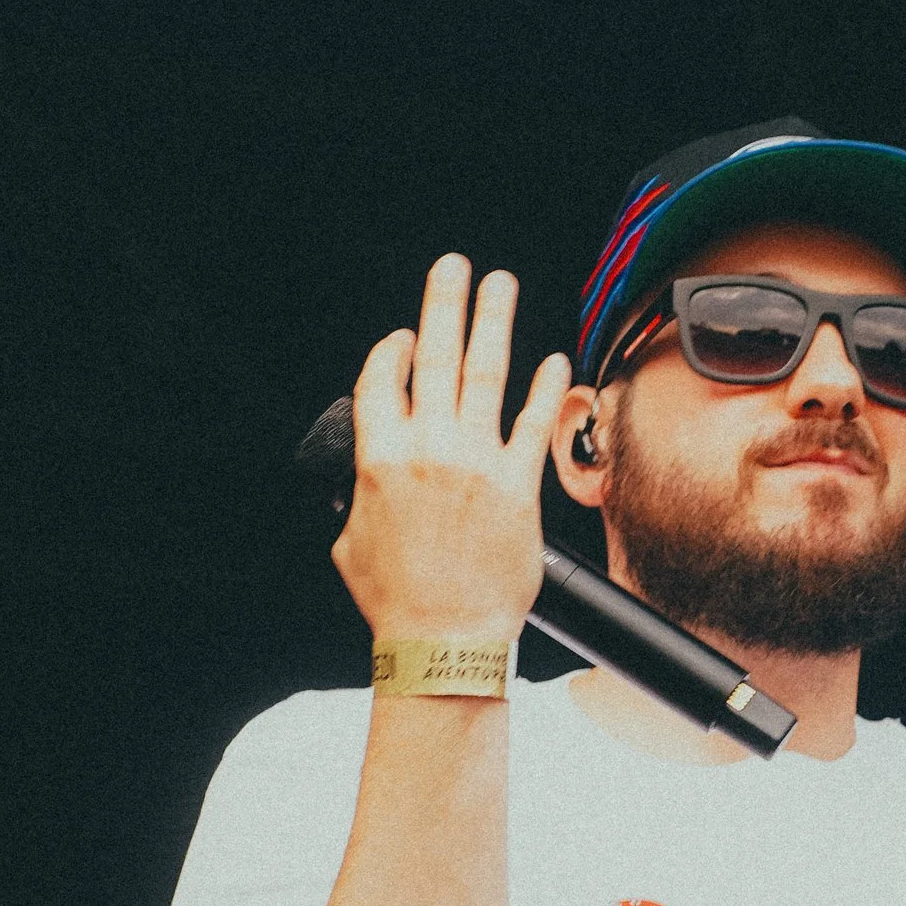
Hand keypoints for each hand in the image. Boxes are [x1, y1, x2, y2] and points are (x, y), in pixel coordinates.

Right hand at [333, 255, 570, 646]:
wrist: (443, 640)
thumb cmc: (396, 601)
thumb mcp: (351, 542)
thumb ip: (359, 500)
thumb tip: (366, 488)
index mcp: (380, 459)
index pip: (381, 382)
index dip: (391, 352)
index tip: (403, 336)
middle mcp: (428, 450)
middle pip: (434, 358)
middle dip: (443, 304)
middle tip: (453, 266)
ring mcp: (475, 462)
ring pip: (484, 374)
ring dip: (492, 322)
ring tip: (498, 284)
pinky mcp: (518, 485)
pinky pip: (533, 423)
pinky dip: (546, 388)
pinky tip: (555, 360)